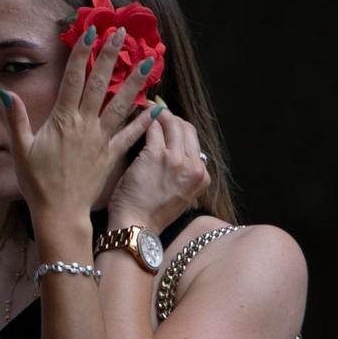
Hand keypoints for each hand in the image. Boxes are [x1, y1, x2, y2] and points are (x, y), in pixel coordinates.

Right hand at [1, 27, 156, 222]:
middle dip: (110, 56)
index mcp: (62, 120)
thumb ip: (16, 119)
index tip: (89, 32)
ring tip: (149, 61)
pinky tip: (158, 107)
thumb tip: (6, 92)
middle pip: (99, 84)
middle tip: (121, 33)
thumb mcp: (21, 149)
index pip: (72, 79)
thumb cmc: (37, 183)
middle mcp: (85, 125)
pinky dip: (145, 121)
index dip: (81, 54)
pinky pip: (131, 135)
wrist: (60, 213)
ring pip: (121, 105)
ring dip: (135, 82)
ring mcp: (101, 140)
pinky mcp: (112, 156)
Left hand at [107, 101, 209, 232]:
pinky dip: (144, 120)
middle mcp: (194, 167)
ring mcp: (176, 160)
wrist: (137, 228)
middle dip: (171, 117)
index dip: (179, 130)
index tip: (167, 124)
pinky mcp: (156, 155)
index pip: (194, 142)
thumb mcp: (179, 196)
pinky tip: (135, 117)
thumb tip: (174, 150)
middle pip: (187, 128)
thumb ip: (182, 174)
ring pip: (172, 123)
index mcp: (202, 177)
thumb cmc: (151, 215)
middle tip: (155, 112)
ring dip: (157, 114)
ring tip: (144, 110)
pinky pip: (153, 128)